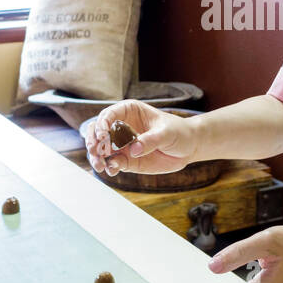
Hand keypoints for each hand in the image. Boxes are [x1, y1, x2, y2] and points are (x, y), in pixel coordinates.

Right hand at [81, 100, 198, 175]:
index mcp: (129, 111)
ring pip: (102, 150)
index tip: (103, 135)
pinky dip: (110, 167)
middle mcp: (122, 127)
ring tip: (100, 165)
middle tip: (96, 152)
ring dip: (97, 158)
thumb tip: (134, 149)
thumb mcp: (167, 132)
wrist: (188, 147)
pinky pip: (113, 163)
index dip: (102, 124)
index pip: (109, 115)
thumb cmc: (178, 132)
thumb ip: (150, 140)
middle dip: (94, 141)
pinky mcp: (127, 159)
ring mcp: (123, 144)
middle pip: (98, 132)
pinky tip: (112, 171)